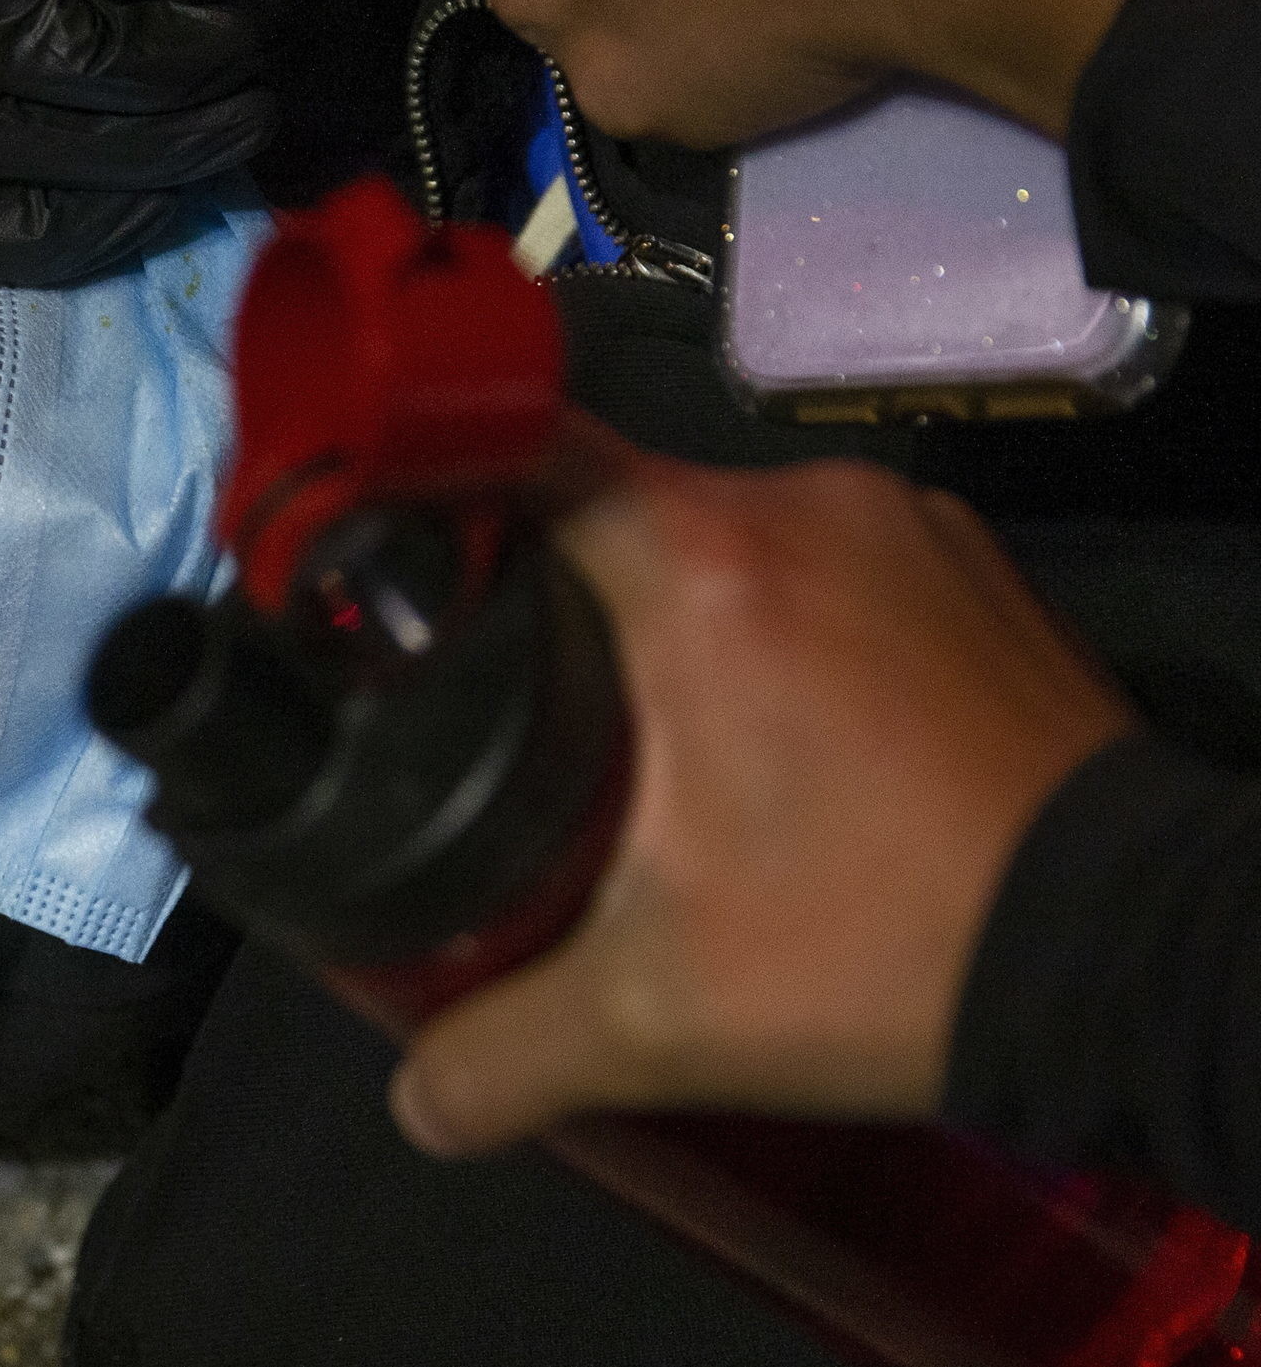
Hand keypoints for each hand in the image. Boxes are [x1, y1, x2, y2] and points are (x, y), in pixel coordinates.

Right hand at [389, 431, 1134, 1155]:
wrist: (1132, 964)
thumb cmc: (900, 949)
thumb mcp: (661, 1017)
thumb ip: (504, 1050)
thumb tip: (419, 1094)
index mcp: (698, 566)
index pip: (522, 454)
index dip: (446, 495)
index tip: (415, 567)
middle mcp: (802, 508)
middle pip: (624, 505)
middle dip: (573, 596)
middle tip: (545, 709)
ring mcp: (905, 527)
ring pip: (733, 532)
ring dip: (691, 610)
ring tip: (679, 737)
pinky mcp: (976, 571)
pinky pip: (834, 559)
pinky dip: (796, 622)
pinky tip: (800, 734)